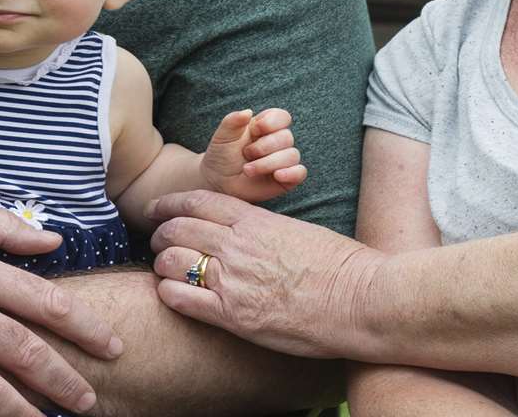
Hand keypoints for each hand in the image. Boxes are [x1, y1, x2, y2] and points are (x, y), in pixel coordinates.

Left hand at [148, 190, 384, 360]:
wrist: (360, 300)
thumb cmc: (341, 266)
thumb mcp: (298, 231)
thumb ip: (265, 228)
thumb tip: (248, 230)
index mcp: (255, 221)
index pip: (197, 201)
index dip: (170, 204)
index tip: (158, 209)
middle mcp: (237, 246)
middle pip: (177, 228)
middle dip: (160, 234)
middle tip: (157, 242)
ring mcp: (233, 281)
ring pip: (171, 262)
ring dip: (162, 264)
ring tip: (164, 270)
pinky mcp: (234, 316)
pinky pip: (182, 299)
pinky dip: (169, 294)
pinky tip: (172, 294)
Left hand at [199, 108, 306, 201]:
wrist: (218, 182)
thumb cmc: (222, 156)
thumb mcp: (223, 136)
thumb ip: (233, 120)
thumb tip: (248, 112)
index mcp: (265, 127)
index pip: (282, 117)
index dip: (271, 122)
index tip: (253, 130)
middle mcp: (277, 142)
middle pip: (287, 137)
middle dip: (264, 146)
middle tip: (246, 154)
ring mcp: (283, 161)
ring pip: (292, 155)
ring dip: (268, 163)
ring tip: (248, 170)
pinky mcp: (287, 178)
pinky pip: (300, 172)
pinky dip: (291, 173)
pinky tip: (277, 175)